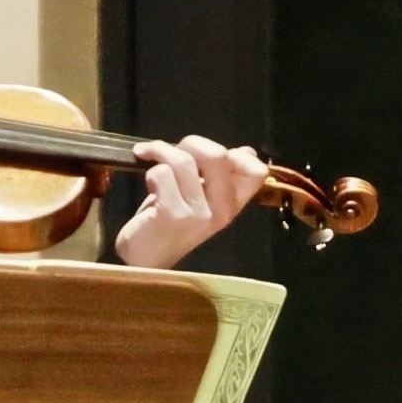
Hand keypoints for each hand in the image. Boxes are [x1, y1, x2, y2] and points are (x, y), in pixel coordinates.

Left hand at [114, 134, 270, 269]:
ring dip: (161, 152)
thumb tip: (247, 152)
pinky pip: (162, 174)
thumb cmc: (170, 224)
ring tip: (150, 157)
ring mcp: (198, 214)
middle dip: (191, 144)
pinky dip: (150, 171)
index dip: (235, 154)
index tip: (209, 157)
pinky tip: (148, 181)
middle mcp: (222, 210)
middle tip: (173, 151)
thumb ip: (221, 176)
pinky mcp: (173, 215)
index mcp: (232, 204)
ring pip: (184, 161)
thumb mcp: (201, 198)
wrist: (144, 258)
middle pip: (218, 154)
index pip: (256, 171)